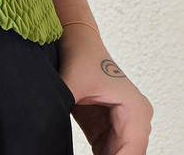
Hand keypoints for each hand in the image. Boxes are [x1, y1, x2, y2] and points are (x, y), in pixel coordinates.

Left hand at [58, 24, 152, 153]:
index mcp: (135, 109)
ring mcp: (127, 123)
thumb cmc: (80, 56)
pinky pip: (112, 152)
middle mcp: (137, 118)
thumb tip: (46, 126)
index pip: (132, 150)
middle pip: (129, 154)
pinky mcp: (113, 127)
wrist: (78, 39)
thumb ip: (63, 106)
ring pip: (121, 154)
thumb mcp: (70, 84)